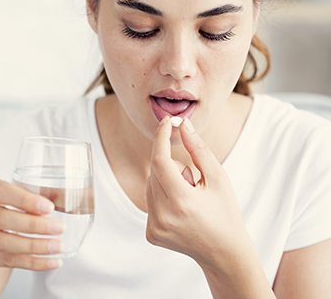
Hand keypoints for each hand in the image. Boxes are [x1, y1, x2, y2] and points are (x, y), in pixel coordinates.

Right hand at [0, 179, 64, 272]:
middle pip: (4, 219)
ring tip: (58, 246)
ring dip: (36, 246)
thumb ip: (29, 196)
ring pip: (5, 243)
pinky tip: (52, 262)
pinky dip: (33, 262)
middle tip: (60, 227)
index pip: (3, 192)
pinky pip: (7, 261)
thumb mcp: (4, 196)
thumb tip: (63, 198)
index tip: (49, 207)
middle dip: (35, 225)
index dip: (26, 200)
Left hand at [146, 116, 252, 271]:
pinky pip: (150, 201)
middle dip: (172, 166)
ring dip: (167, 182)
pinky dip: (163, 197)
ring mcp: (154, 227)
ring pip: (151, 185)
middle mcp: (163, 216)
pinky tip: (181, 211)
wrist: (223, 253)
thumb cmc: (225, 213)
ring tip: (189, 199)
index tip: (167, 122)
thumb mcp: (219, 178)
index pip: (160, 160)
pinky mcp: (150, 233)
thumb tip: (183, 125)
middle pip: (155, 171)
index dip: (161, 137)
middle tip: (193, 182)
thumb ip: (199, 150)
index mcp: (181, 202)